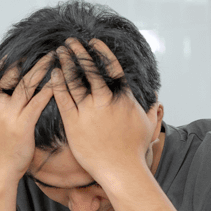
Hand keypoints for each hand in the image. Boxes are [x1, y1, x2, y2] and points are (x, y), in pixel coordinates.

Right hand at [0, 53, 53, 180]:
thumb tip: (8, 92)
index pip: (3, 75)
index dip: (18, 62)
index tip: (30, 51)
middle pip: (16, 76)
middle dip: (33, 62)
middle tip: (49, 50)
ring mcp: (7, 113)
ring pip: (27, 84)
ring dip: (43, 69)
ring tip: (57, 57)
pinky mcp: (21, 123)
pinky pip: (38, 101)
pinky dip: (50, 89)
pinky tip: (60, 81)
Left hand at [52, 38, 160, 185]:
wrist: (120, 169)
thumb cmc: (134, 150)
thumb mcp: (147, 126)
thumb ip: (150, 111)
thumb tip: (156, 104)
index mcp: (123, 97)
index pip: (112, 67)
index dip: (101, 53)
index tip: (92, 41)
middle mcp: (105, 101)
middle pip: (90, 70)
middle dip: (79, 53)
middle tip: (69, 41)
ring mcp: (89, 111)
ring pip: (75, 82)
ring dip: (66, 64)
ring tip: (59, 52)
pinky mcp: (74, 123)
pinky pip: (63, 100)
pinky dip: (58, 85)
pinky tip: (53, 73)